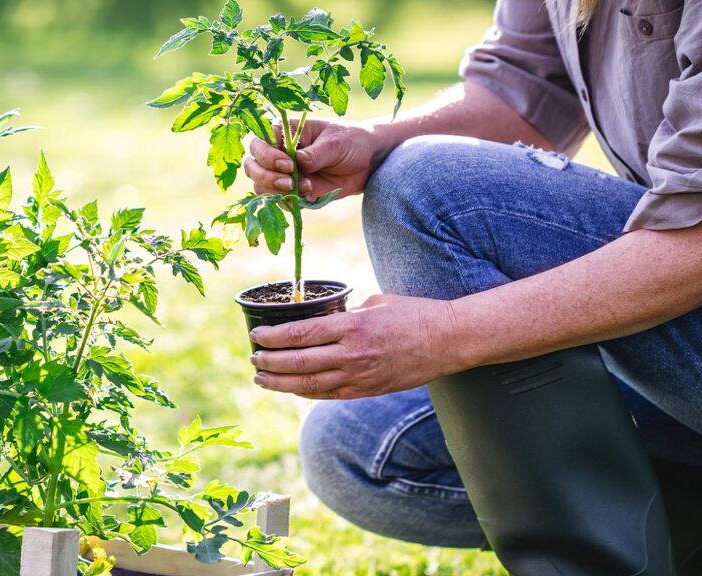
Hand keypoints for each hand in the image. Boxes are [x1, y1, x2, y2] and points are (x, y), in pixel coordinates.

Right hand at [242, 118, 387, 200]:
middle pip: (252, 166)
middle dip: (266, 176)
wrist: (367, 162)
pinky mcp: (292, 192)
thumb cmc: (350, 142)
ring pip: (260, 186)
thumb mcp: (335, 143)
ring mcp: (282, 174)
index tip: (288, 164)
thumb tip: (298, 162)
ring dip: (275, 191)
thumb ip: (315, 153)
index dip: (266, 155)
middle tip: (289, 182)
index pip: (259, 143)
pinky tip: (308, 194)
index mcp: (284, 133)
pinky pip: (278, 201)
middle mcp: (277, 153)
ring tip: (303, 188)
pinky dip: (288, 202)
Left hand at [248, 294, 464, 399]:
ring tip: (261, 378)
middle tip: (253, 358)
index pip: (301, 334)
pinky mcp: (368, 390)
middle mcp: (353, 354)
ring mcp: (360, 376)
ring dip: (280, 382)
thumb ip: (344, 311)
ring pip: (309, 384)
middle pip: (299, 362)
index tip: (256, 336)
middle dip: (270, 362)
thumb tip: (318, 315)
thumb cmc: (412, 314)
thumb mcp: (374, 302)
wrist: (448, 340)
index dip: (273, 338)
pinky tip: (291, 388)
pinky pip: (328, 394)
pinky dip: (305, 392)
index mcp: (352, 326)